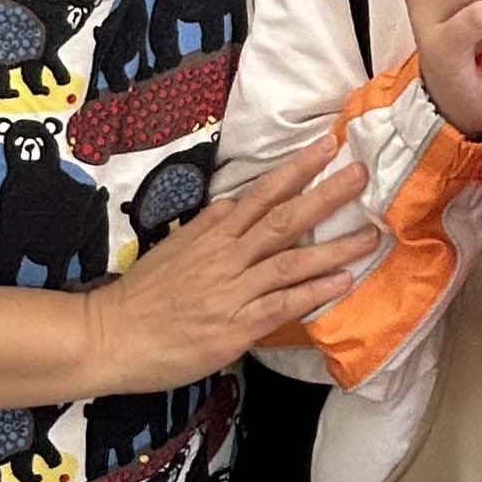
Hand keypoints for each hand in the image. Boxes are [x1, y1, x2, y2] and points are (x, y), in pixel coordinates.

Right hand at [79, 137, 372, 389]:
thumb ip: (208, 227)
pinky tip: (343, 281)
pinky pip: (282, 304)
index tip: (328, 144)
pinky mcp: (236, 326)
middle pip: (283, 218)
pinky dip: (313, 291)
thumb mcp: (174, 248)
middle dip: (326, 194)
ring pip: (290, 261)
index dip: (297, 168)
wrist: (111, 336)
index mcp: (212, 233)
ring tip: (371, 234)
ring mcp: (233, 291)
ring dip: (334, 247)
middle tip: (362, 174)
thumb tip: (234, 203)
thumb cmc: (144, 296)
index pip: (261, 193)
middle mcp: (226, 255)